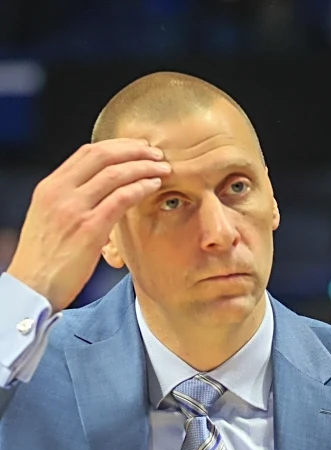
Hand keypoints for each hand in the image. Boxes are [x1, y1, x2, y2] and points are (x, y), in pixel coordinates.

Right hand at [6, 139, 169, 311]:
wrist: (33, 286)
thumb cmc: (45, 259)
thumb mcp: (51, 220)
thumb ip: (72, 202)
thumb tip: (99, 194)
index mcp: (50, 187)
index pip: (86, 152)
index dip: (117, 146)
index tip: (138, 148)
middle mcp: (60, 192)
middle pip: (102, 156)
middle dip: (134, 150)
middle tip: (156, 153)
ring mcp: (74, 209)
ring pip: (114, 174)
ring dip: (143, 167)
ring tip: (162, 169)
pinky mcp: (89, 229)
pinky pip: (120, 199)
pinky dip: (140, 188)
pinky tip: (154, 187)